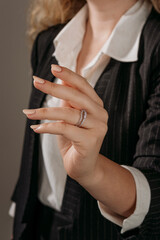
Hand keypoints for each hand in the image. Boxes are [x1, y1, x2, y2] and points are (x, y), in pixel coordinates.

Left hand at [23, 64, 107, 182]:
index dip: (69, 75)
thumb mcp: (69, 117)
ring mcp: (98, 128)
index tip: (53, 68)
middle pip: (77, 96)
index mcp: (96, 105)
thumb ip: (68, 101)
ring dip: (45, 112)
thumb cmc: (74, 140)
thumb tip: (61, 81)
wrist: (83, 166)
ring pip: (69, 114)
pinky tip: (36, 128)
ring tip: (28, 113)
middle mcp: (101, 114)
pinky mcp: (91, 141)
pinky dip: (48, 127)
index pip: (83, 85)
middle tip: (36, 82)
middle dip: (54, 88)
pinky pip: (65, 129)